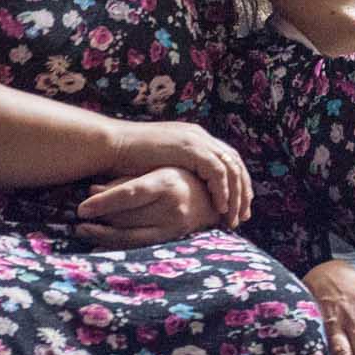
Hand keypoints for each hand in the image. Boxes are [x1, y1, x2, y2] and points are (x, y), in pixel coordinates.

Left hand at [75, 167, 218, 246]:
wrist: (216, 198)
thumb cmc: (180, 177)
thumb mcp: (155, 171)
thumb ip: (124, 181)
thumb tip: (92, 191)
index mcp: (166, 183)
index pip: (129, 194)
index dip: (103, 202)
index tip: (82, 209)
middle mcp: (171, 207)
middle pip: (128, 218)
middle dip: (100, 221)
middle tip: (78, 220)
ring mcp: (173, 227)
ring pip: (132, 237)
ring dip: (104, 236)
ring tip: (83, 231)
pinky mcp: (172, 240)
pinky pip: (140, 248)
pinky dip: (118, 248)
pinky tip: (100, 246)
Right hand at [106, 121, 250, 226]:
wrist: (111, 146)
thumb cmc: (127, 160)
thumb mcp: (160, 165)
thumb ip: (177, 172)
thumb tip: (185, 192)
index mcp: (194, 138)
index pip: (227, 160)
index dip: (235, 184)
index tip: (237, 207)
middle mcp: (200, 136)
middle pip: (235, 164)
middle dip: (242, 191)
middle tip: (242, 216)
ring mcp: (197, 140)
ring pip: (231, 169)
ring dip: (235, 196)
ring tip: (233, 218)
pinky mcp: (191, 148)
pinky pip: (218, 172)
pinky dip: (222, 191)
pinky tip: (220, 209)